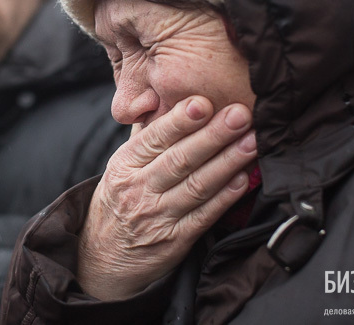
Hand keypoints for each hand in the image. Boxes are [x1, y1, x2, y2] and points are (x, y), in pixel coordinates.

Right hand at [76, 96, 257, 299]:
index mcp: (124, 164)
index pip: (154, 138)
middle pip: (180, 159)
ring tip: (252, 141)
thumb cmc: (119, 200)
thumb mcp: (121, 164)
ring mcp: (157, 216)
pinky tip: (243, 180)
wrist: (101, 257)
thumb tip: (163, 96)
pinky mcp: (175, 241)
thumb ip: (145, 133)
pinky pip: (204, 216)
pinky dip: (225, 198)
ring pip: (197, 186)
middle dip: (214, 135)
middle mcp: (139, 189)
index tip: (203, 102)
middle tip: (241, 114)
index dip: (180, 120)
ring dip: (228, 162)